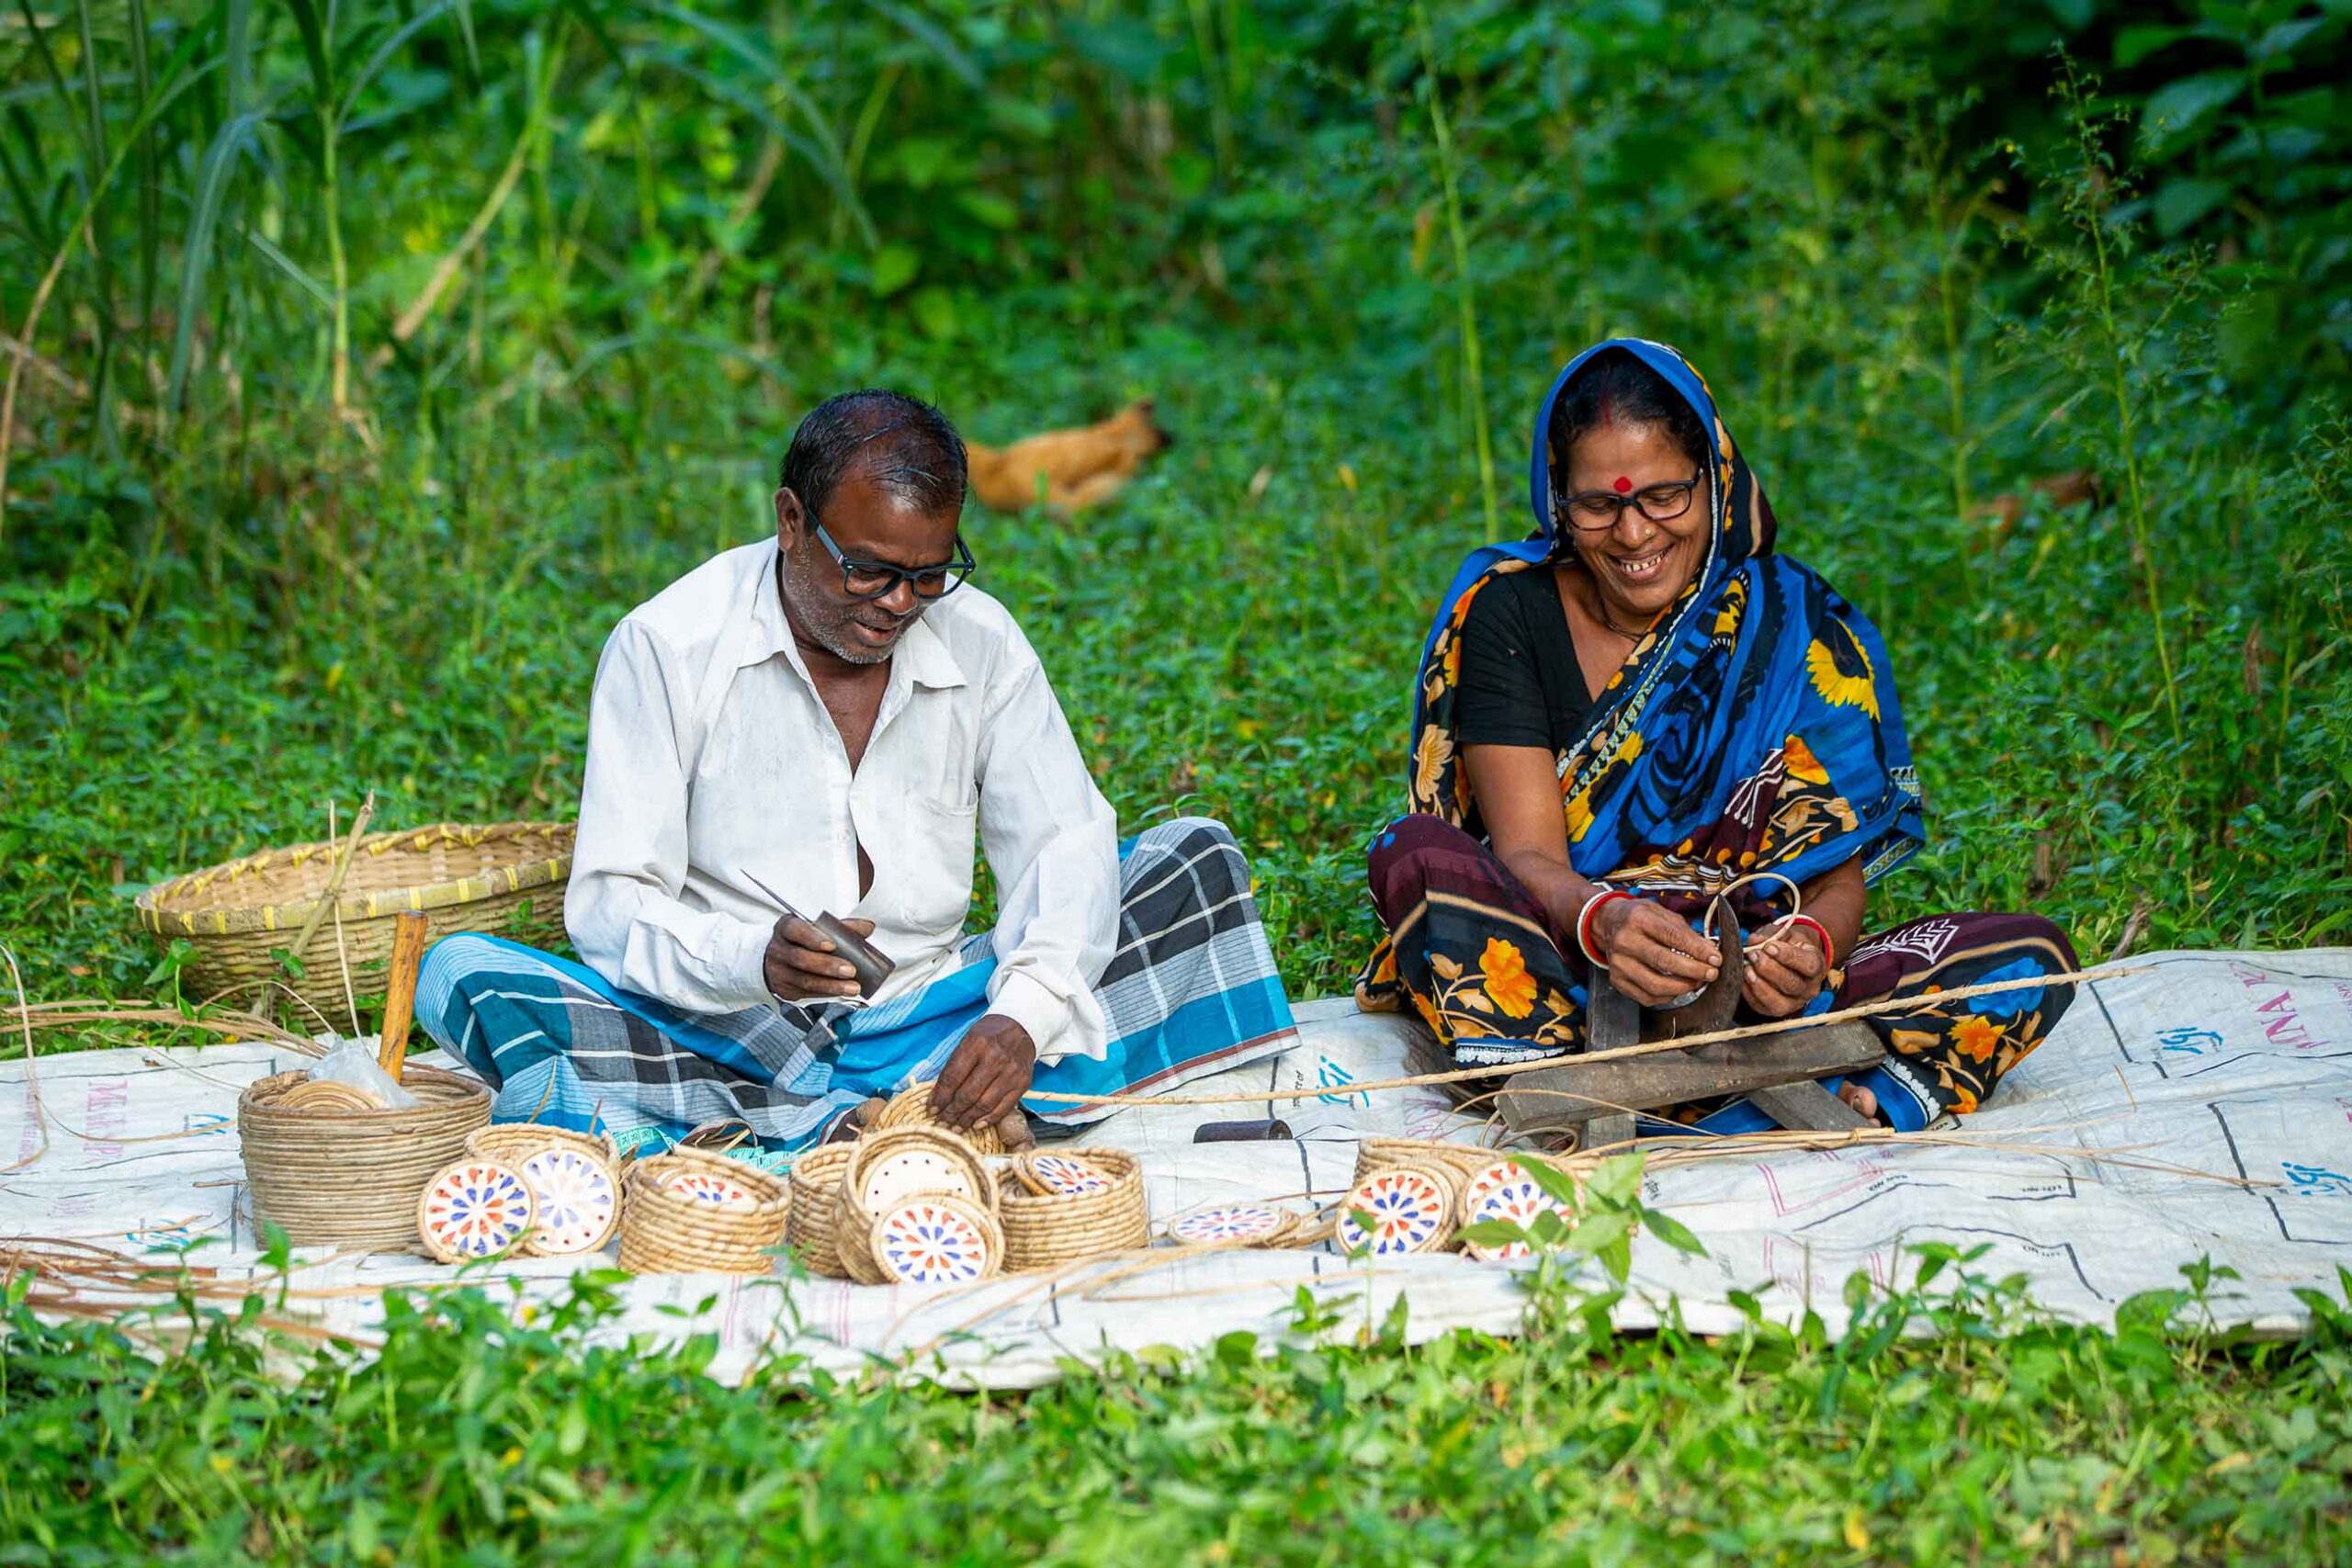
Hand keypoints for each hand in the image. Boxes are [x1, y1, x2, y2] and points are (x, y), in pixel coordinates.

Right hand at [763, 913, 876, 1002]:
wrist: (781, 960)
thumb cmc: (803, 941)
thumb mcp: (818, 929)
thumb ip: (842, 927)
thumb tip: (867, 927)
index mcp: (785, 928)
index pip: (794, 930)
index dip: (811, 937)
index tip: (831, 944)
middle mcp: (778, 949)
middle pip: (800, 958)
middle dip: (827, 965)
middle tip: (850, 970)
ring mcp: (778, 971)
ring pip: (804, 980)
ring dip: (831, 985)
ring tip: (853, 987)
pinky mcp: (784, 990)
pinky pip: (806, 993)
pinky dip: (827, 994)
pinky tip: (841, 992)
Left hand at [932, 1013, 1036, 1129]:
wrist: (1021, 1027)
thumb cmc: (988, 1036)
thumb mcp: (968, 1041)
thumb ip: (954, 1067)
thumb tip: (937, 1099)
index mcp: (976, 1043)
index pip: (952, 1077)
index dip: (940, 1098)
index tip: (931, 1111)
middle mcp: (995, 1057)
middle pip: (968, 1094)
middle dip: (951, 1113)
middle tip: (941, 1124)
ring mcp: (1011, 1071)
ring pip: (984, 1104)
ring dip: (967, 1120)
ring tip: (955, 1128)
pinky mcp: (1023, 1082)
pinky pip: (1004, 1107)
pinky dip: (989, 1119)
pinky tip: (976, 1125)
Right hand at [1593, 898, 1720, 1006]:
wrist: (1609, 923)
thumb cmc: (1640, 918)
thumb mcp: (1662, 914)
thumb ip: (1686, 932)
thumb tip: (1709, 952)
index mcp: (1637, 919)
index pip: (1672, 937)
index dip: (1697, 950)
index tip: (1716, 959)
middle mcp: (1624, 941)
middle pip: (1663, 961)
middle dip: (1693, 970)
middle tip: (1711, 974)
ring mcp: (1618, 963)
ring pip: (1655, 985)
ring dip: (1682, 987)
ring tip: (1695, 982)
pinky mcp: (1617, 980)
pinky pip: (1646, 997)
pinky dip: (1667, 997)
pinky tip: (1676, 988)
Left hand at [1742, 921, 1827, 1017]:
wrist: (1789, 958)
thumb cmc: (1787, 944)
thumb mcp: (1784, 934)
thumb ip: (1771, 935)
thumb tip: (1754, 940)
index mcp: (1817, 965)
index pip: (1808, 965)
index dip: (1788, 956)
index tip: (1768, 946)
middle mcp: (1809, 988)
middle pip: (1792, 984)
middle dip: (1769, 969)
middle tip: (1754, 955)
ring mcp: (1795, 1003)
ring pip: (1779, 1003)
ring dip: (1759, 985)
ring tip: (1747, 968)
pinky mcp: (1776, 1010)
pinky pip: (1762, 1007)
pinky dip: (1749, 993)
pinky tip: (1743, 978)